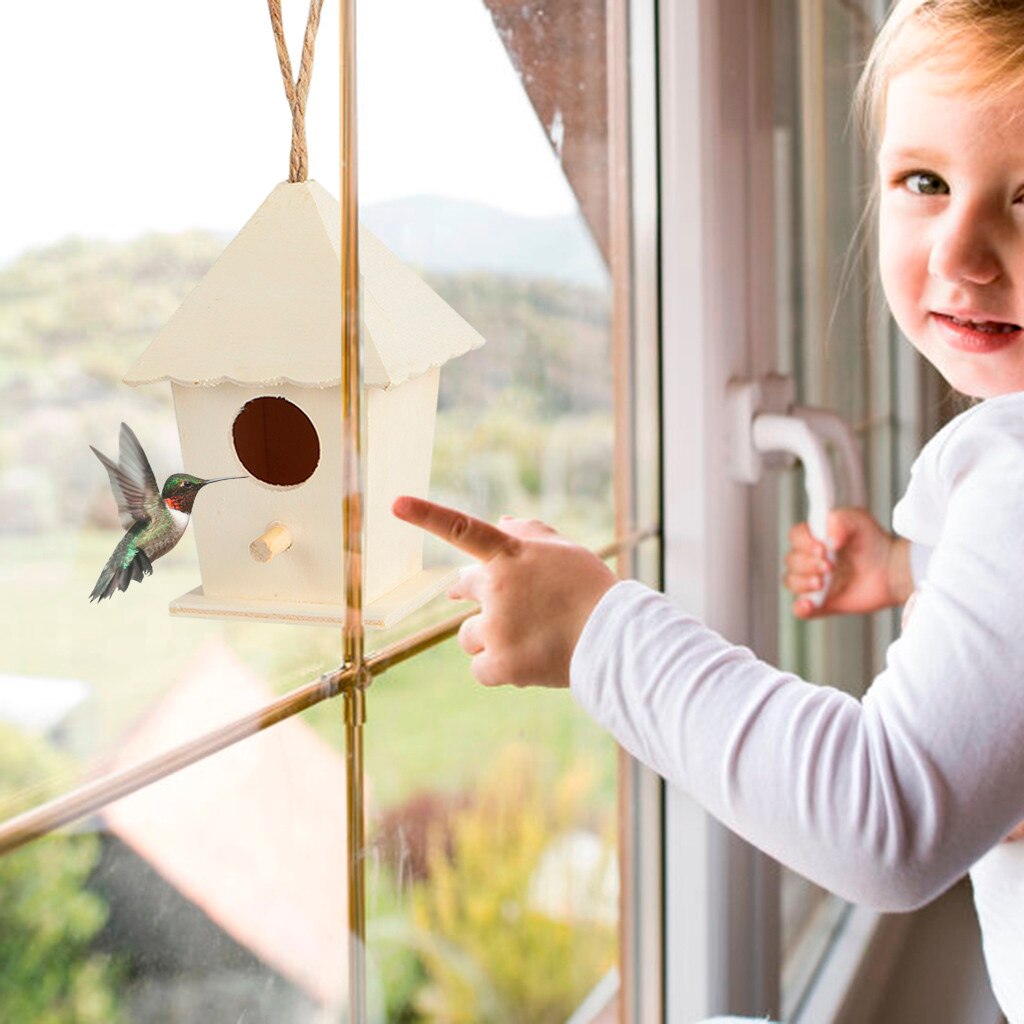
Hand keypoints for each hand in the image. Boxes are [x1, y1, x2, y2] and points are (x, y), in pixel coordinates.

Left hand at [392, 496, 616, 687]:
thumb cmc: (592, 590)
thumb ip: (528, 532)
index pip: (462, 529)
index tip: (396, 504)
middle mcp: (497, 588)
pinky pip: (479, 669)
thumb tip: (500, 519)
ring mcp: (497, 627)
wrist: (615, 640)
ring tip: (525, 638)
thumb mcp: (564, 551)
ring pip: (467, 635)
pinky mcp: (501, 664)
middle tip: (499, 603)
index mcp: (511, 555)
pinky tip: (525, 662)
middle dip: (473, 595)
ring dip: (488, 636)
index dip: (427, 515)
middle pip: (462, 590)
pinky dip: (497, 668)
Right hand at [784, 507, 912, 619]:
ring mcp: (814, 583)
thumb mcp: (859, 520)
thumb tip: (828, 541)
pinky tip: (810, 604)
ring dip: (802, 582)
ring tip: (823, 582)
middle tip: (830, 566)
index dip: (803, 542)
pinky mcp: (822, 603)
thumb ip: (840, 520)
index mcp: (814, 538)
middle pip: (791, 560)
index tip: (822, 547)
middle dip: (807, 563)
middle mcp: (810, 560)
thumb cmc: (875, 542)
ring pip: (791, 582)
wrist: (894, 569)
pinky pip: (800, 609)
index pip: (795, 536)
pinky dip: (800, 608)